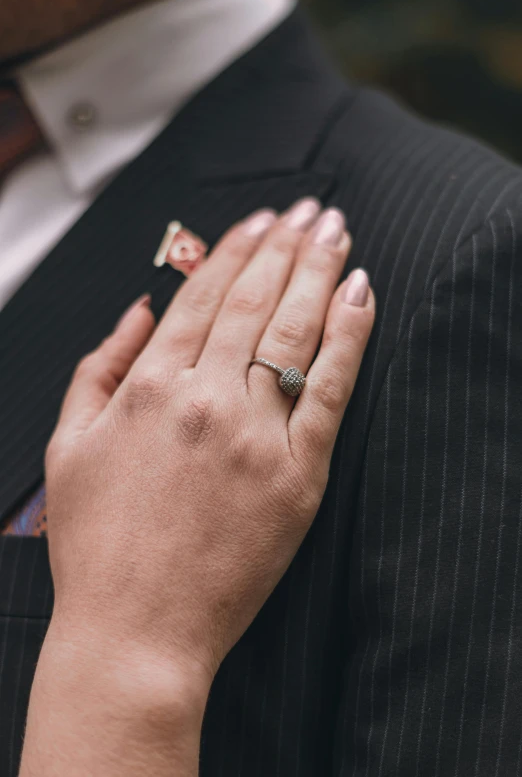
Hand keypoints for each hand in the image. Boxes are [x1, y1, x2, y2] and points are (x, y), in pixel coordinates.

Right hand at [21, 198, 374, 775]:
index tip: (261, 219)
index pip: (202, 296)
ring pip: (292, 330)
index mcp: (146, 387)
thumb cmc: (98, 545)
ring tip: (337, 229)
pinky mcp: (295, 475)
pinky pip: (328, 389)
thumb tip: (139, 307)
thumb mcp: (66, 446)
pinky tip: (360, 292)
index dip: (235, 249)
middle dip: (286, 244)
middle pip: (254, 299)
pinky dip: (348, 335)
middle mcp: (201, 399)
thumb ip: (98, 366)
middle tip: (310, 208)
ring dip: (318, 270)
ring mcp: (251, 435)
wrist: (136, 631)